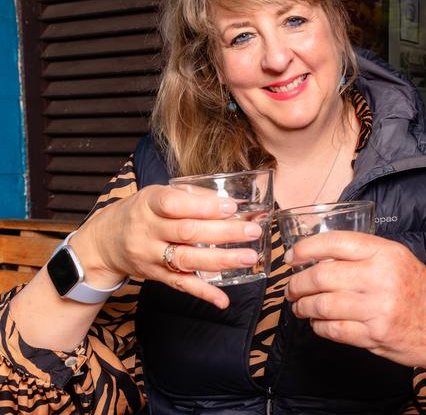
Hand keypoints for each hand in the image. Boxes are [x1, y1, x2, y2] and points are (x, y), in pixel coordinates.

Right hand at [70, 185, 261, 307]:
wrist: (104, 242)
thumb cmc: (139, 212)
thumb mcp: (156, 194)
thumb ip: (190, 196)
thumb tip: (229, 201)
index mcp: (148, 204)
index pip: (174, 204)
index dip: (203, 206)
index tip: (231, 206)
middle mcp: (147, 231)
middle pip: (187, 232)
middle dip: (224, 232)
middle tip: (253, 231)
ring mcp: (150, 256)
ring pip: (187, 260)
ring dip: (221, 260)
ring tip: (248, 257)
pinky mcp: (155, 276)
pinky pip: (181, 285)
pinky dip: (203, 293)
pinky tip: (223, 299)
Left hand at [285, 231, 425, 380]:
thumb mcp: (401, 261)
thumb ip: (366, 257)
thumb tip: (323, 258)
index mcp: (386, 253)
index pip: (335, 243)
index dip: (306, 248)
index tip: (292, 256)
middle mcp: (380, 277)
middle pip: (321, 276)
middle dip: (297, 283)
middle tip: (290, 287)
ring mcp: (376, 308)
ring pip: (322, 305)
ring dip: (303, 306)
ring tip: (299, 306)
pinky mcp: (374, 335)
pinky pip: (333, 329)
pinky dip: (318, 326)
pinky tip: (317, 323)